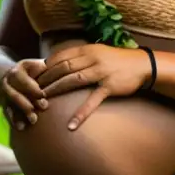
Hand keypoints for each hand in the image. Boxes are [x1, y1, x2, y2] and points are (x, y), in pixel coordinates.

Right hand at [0, 59, 47, 129]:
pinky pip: (7, 113)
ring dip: (21, 113)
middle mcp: (7, 83)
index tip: (43, 95)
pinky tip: (21, 127)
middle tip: (42, 108)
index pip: (22, 80)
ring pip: (10, 105)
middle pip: (15, 94)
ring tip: (33, 120)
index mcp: (16, 71)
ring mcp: (4, 95)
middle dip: (27, 102)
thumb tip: (65, 66)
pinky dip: (13, 121)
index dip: (33, 88)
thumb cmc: (31, 71)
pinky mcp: (4, 105)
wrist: (8, 76)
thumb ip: (48, 67)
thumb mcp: (36, 65)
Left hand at [36, 44, 152, 129]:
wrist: (142, 65)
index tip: (34, 75)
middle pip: (63, 68)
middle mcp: (92, 59)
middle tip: (32, 88)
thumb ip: (79, 56)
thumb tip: (59, 62)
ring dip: (55, 89)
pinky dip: (81, 113)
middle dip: (46, 78)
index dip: (45, 66)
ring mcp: (100, 73)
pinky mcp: (110, 87)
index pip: (60, 56)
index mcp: (87, 50)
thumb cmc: (116, 60)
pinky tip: (71, 124)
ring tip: (41, 99)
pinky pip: (93, 101)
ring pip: (72, 80)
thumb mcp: (96, 52)